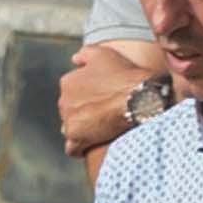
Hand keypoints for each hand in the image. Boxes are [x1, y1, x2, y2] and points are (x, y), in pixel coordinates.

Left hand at [54, 41, 164, 158]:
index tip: (101, 100)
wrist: (138, 98)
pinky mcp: (77, 138)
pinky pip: (72, 148)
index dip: (86, 96)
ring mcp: (69, 120)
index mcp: (68, 82)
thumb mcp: (103, 54)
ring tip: (101, 130)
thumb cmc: (124, 75)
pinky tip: (92, 145)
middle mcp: (64, 101)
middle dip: (83, 113)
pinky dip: (80, 148)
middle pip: (70, 111)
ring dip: (81, 130)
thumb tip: (74, 60)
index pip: (71, 92)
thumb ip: (85, 54)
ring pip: (70, 128)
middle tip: (104, 115)